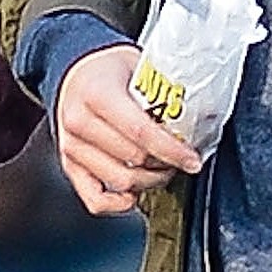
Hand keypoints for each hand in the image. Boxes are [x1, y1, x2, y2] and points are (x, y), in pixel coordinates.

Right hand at [55, 45, 203, 215]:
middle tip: (180, 160)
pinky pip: (95, 199)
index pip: (140, 133)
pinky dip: (118, 204)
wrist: (76, 73)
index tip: (192, 160)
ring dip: (148, 182)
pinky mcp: (69, 165)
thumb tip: (201, 116)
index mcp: (97, 94)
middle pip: (132, 161)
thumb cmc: (109, 71)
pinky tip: (136, 194)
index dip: (172, 151)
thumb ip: (163, 93)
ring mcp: (71, 147)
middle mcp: (78, 122)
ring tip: (161, 170)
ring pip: (119, 182)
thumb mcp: (139, 67)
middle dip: (164, 165)